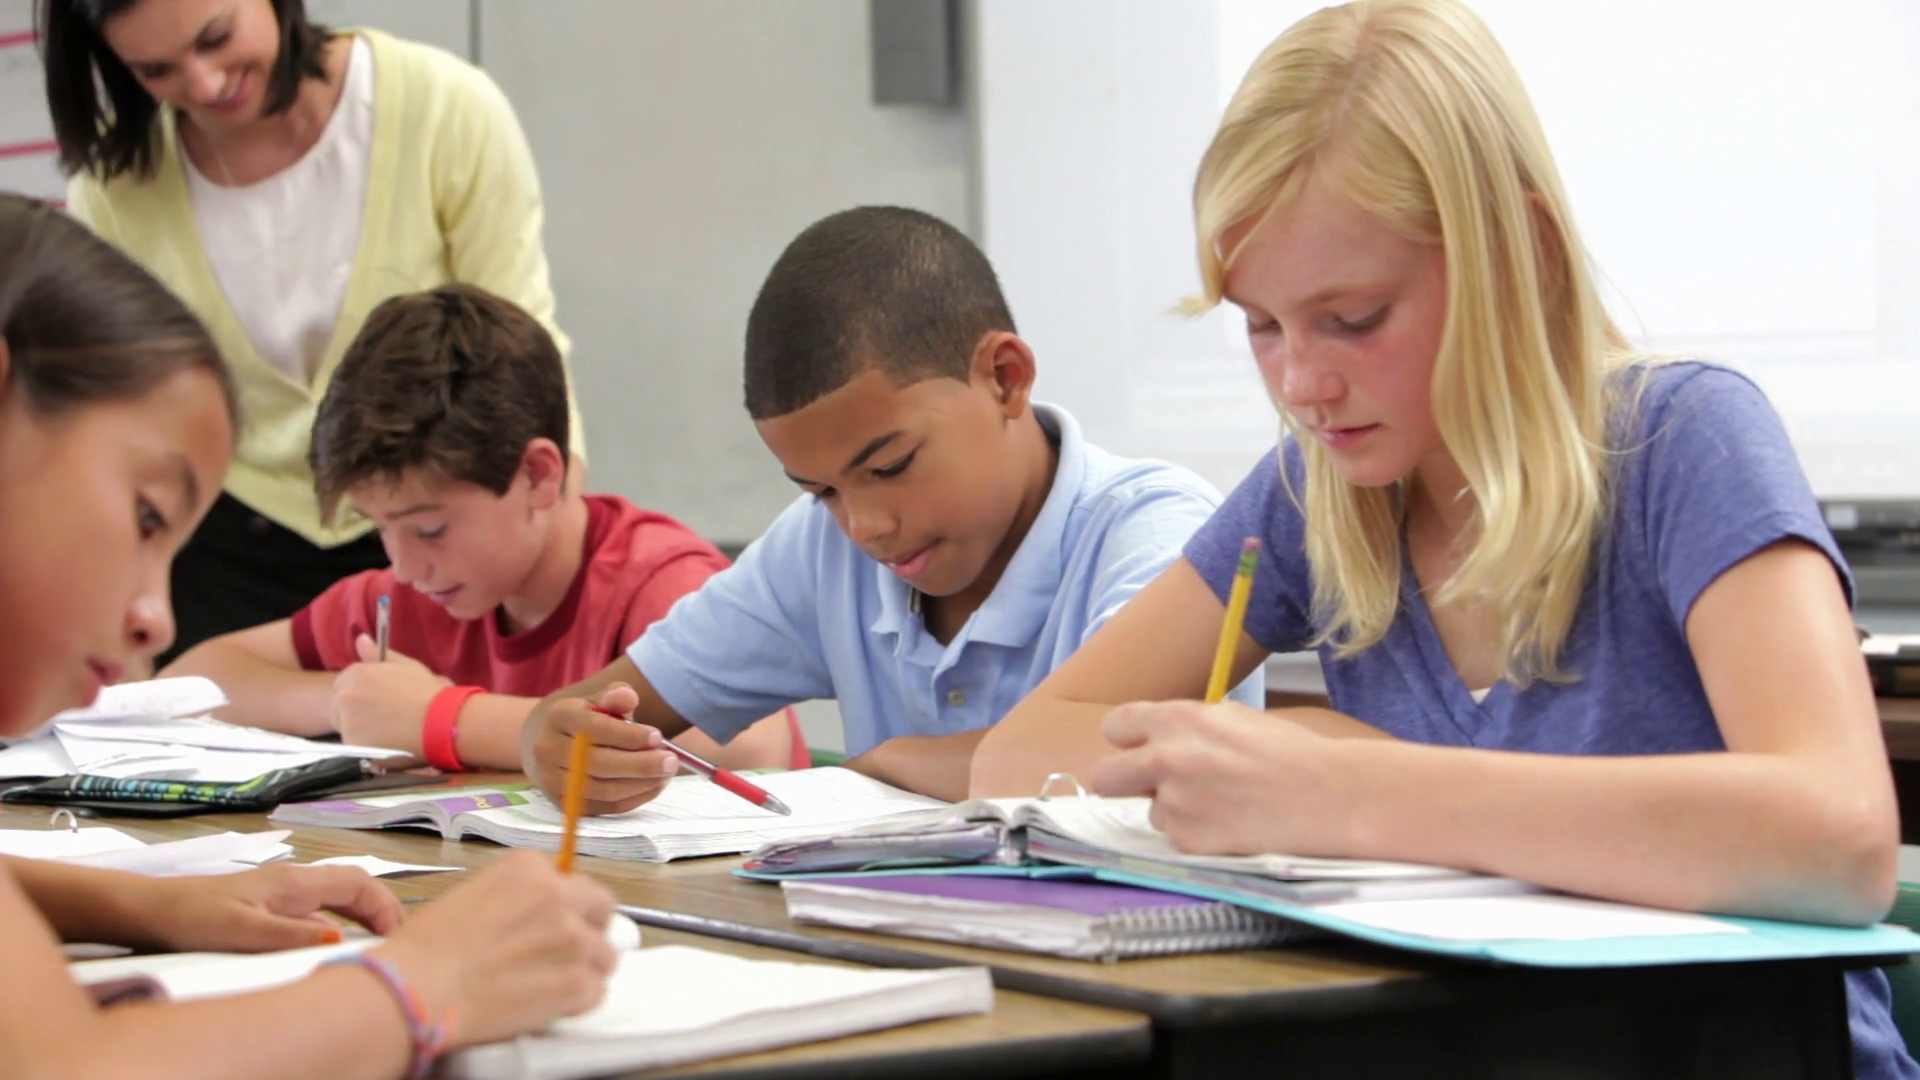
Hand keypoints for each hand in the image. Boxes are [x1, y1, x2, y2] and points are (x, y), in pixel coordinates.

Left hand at [137, 862, 403, 951]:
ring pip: (340, 897)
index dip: (386, 906)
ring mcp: (284, 891)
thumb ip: (290, 936)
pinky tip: (336, 945)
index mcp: (295, 883)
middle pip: (356, 886)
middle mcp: (296, 882)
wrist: (151, 910)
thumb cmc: (192, 917)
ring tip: (377, 945)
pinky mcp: (271, 904)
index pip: (359, 883)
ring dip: (364, 916)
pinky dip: (342, 923)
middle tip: (397, 943)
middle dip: (384, 910)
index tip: (398, 937)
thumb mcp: (241, 932)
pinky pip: (321, 908)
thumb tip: (340, 941)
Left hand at [330, 634, 451, 752]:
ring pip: (345, 723)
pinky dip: (364, 742)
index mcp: (356, 673)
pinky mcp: (352, 742)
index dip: (361, 690)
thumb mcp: (404, 666)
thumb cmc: (426, 691)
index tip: (378, 698)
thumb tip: (360, 639)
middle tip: (382, 715)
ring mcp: (346, 720)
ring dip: (359, 725)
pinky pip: (352, 741)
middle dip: (355, 707)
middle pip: (339, 702)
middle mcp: (345, 695)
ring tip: (386, 729)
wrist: (437, 721)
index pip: (345, 682)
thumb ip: (377, 654)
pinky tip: (384, 740)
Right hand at [374, 851, 616, 1046]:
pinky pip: (597, 991)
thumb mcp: (471, 895)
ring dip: (585, 969)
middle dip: (589, 930)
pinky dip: (578, 1001)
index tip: (554, 924)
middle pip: (602, 909)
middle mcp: (558, 896)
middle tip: (564, 952)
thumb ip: (515, 897)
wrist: (415, 989)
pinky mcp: (576, 982)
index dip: (566, 907)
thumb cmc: (426, 949)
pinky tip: (549, 1005)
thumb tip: (534, 912)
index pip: (574, 882)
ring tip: (550, 984)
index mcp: (529, 869)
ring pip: (605, 954)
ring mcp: (572, 939)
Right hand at [524, 682, 679, 814]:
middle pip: (598, 764)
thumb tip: (628, 697)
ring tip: (666, 774)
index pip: (594, 729)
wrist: (549, 741)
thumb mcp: (599, 699)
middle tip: (671, 761)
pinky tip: (654, 785)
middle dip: (640, 764)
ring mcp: (552, 780)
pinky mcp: (564, 804)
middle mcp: (548, 750)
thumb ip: (615, 695)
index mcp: (558, 716)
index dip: (628, 736)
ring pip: (603, 789)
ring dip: (641, 784)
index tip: (657, 737)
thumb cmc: (586, 718)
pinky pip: (604, 806)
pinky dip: (634, 798)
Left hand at [1088, 700, 1358, 856]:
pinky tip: (1229, 823)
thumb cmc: (1288, 752)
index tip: (1135, 748)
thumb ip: (1186, 727)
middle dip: (1120, 781)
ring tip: (1219, 804)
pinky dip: (1195, 832)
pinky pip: (1174, 836)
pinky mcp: (1188, 840)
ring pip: (1149, 810)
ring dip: (1173, 809)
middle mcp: (1166, 759)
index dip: (1126, 740)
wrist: (1327, 796)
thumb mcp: (1233, 718)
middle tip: (1148, 785)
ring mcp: (1174, 803)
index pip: (1115, 727)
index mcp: (1178, 719)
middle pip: (1103, 777)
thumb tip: (1155, 738)